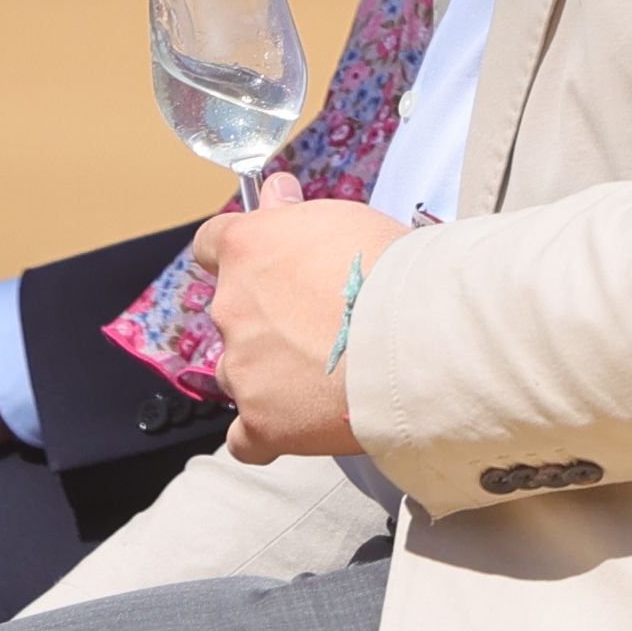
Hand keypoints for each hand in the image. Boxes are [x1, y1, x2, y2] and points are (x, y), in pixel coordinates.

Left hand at [194, 172, 407, 460]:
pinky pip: (246, 439)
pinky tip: (300, 425)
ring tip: (327, 376)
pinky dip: (268, 433)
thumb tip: (275, 192)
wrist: (419, 337)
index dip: (238, 257)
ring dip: (270, 374)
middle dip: (268, 320)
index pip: (212, 245)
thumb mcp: (344, 220)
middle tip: (323, 325)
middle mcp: (232, 306)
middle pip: (233, 315)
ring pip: (240, 373)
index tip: (262, 266)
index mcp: (247, 249)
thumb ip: (296, 214)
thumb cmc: (391, 270)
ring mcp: (243, 368)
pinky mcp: (262, 422)